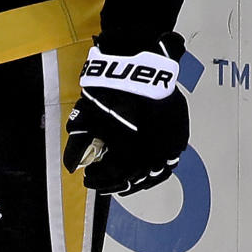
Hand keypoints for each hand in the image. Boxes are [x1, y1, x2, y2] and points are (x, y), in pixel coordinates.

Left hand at [62, 33, 188, 195]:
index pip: (113, 177)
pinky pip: (171, 160)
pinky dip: (158, 168)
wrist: (138, 68)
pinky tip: (149, 168)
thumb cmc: (111, 94)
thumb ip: (79, 146)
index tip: (88, 178)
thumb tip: (72, 165)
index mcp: (131, 156)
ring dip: (139, 179)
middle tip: (103, 183)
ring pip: (156, 174)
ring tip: (125, 180)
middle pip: (134, 179)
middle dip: (115, 182)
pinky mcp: (180, 135)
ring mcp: (171, 147)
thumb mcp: (87, 119)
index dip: (98, 181)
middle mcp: (154, 156)